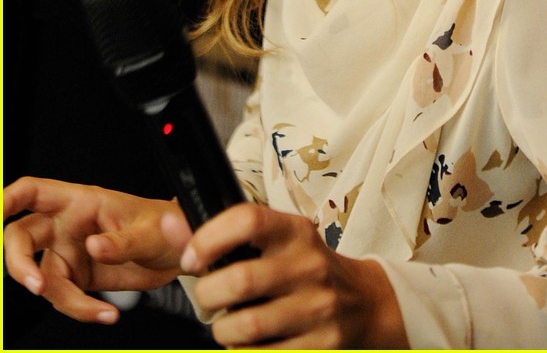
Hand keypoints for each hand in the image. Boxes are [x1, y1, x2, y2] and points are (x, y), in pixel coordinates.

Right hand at [3, 175, 188, 324]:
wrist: (175, 254)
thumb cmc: (164, 227)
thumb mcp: (152, 232)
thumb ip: (122, 241)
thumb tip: (92, 247)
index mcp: (81, 201)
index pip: (34, 192)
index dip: (9, 199)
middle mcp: (67, 225)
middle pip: (21, 237)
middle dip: (19, 263)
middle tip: (37, 285)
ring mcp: (68, 252)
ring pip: (42, 277)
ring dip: (65, 300)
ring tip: (101, 311)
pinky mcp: (76, 277)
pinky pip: (62, 297)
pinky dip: (81, 310)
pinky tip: (105, 313)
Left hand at [177, 203, 407, 348]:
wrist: (365, 304)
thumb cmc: (305, 269)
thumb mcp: (274, 243)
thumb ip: (220, 237)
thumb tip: (169, 224)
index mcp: (295, 232)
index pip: (248, 219)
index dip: (209, 238)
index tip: (192, 258)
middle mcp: (309, 266)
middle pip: (239, 281)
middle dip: (208, 296)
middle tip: (210, 297)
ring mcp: (318, 309)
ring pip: (245, 328)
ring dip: (223, 331)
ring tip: (229, 323)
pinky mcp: (320, 348)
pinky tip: (251, 343)